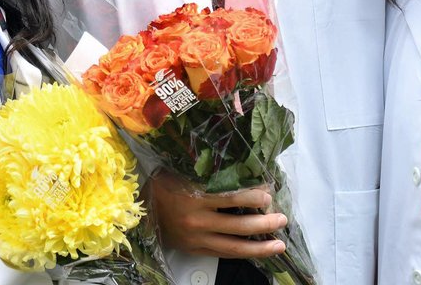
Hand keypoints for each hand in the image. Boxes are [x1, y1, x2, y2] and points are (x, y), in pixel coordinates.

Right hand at [146, 170, 286, 258]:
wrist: (138, 209)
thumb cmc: (164, 183)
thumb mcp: (183, 170)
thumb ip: (209, 171)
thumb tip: (243, 166)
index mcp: (195, 196)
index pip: (231, 198)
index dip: (253, 198)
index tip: (269, 195)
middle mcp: (197, 220)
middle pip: (238, 226)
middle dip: (264, 224)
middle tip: (282, 219)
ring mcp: (196, 238)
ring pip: (233, 247)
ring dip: (259, 247)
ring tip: (279, 245)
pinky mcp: (195, 249)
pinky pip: (223, 254)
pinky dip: (242, 253)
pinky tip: (257, 252)